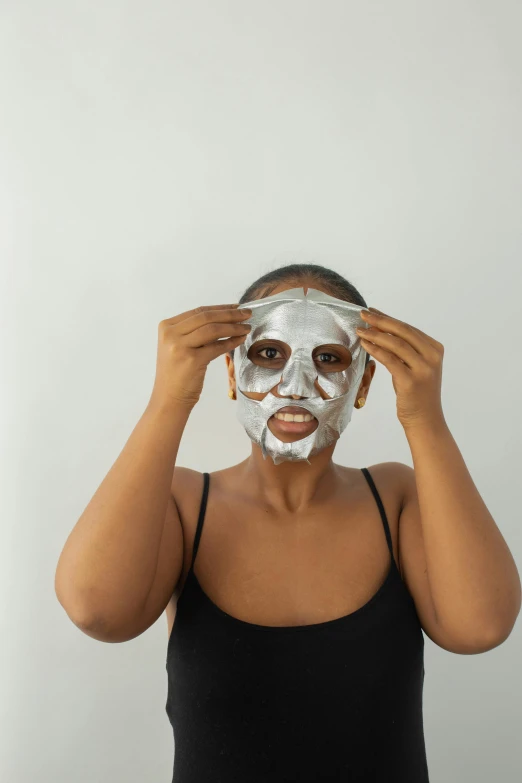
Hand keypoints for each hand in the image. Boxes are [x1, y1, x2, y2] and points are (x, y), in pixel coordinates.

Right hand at [149, 303, 251, 409]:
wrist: (169, 399)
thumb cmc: (176, 374)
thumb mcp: (179, 346)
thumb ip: (195, 332)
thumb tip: (225, 318)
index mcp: (166, 327)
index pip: (198, 311)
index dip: (220, 308)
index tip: (236, 307)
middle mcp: (171, 334)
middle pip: (206, 317)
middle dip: (230, 314)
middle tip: (248, 314)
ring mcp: (180, 346)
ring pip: (213, 329)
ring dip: (234, 327)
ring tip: (247, 327)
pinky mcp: (192, 360)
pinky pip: (217, 347)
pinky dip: (231, 342)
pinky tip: (240, 340)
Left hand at [356, 306, 444, 428]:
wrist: (425, 420)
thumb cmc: (416, 393)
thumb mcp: (413, 367)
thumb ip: (403, 350)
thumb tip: (379, 329)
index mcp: (435, 349)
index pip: (408, 328)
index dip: (388, 318)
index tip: (372, 311)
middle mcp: (432, 356)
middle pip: (402, 332)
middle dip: (380, 321)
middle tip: (363, 313)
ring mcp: (423, 369)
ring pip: (396, 344)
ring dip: (375, 334)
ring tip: (360, 329)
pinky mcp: (411, 381)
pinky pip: (390, 360)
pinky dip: (376, 349)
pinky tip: (365, 344)